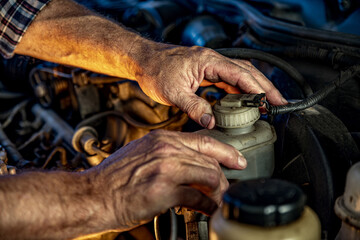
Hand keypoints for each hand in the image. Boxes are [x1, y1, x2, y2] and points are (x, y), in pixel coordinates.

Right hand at [87, 130, 245, 230]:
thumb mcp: (141, 154)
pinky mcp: (164, 190)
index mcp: (161, 140)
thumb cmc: (114, 178)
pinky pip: (198, 198)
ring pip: (209, 176)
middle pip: (210, 159)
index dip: (225, 151)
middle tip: (230, 184)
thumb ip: (166, 155)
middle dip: (225, 174)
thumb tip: (189, 164)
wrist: (92, 195)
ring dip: (218, 192)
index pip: (203, 140)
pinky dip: (207, 206)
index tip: (237, 159)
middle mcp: (166, 150)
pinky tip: (207, 210)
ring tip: (217, 200)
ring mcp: (166, 169)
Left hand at [133, 43, 286, 128]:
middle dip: (265, 88)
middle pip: (247, 72)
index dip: (259, 88)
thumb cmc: (155, 71)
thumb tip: (211, 122)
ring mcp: (210, 65)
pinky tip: (244, 101)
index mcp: (208, 61)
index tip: (272, 101)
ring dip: (254, 89)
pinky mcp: (206, 72)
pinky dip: (239, 90)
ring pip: (240, 75)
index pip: (241, 74)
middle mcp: (212, 60)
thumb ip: (194, 107)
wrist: (143, 61)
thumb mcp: (173, 93)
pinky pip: (228, 80)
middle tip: (279, 104)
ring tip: (267, 105)